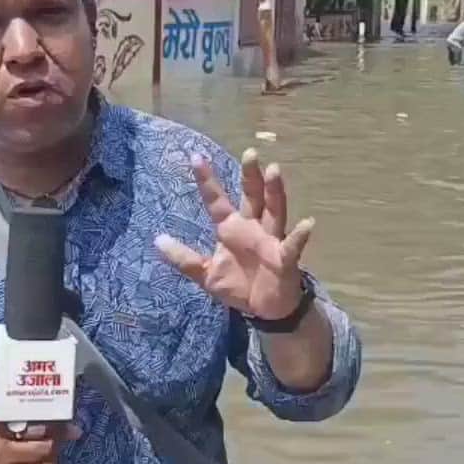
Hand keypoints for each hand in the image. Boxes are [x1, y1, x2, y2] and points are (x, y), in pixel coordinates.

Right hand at [0, 409, 80, 463]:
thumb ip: (30, 416)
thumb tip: (74, 427)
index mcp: (0, 426)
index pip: (39, 427)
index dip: (57, 429)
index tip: (68, 429)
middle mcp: (0, 450)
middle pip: (43, 451)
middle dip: (54, 448)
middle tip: (53, 446)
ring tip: (48, 462)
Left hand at [155, 149, 313, 321]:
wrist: (264, 310)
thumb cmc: (239, 286)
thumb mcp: (206, 274)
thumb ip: (184, 258)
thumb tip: (157, 241)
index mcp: (231, 228)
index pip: (217, 200)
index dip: (207, 180)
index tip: (196, 158)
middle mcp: (252, 227)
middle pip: (252, 196)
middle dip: (251, 176)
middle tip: (250, 153)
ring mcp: (271, 240)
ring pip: (274, 210)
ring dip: (275, 192)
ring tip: (274, 171)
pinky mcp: (285, 258)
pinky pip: (293, 245)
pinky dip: (300, 235)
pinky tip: (307, 223)